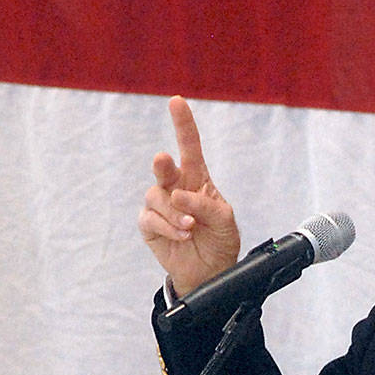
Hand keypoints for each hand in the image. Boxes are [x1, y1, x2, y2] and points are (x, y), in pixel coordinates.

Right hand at [138, 96, 240, 296]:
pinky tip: (182, 235)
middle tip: (164, 161)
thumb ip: (205, 205)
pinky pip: (150, 218)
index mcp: (197, 179)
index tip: (177, 102)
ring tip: (190, 227)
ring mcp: (161, 206)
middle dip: (162, 164)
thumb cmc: (220, 241)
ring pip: (156, 196)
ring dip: (173, 213)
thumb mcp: (225, 220)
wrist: (210, 272)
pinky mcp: (150, 225)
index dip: (183, 124)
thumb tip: (178, 196)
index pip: (189, 147)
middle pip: (163, 167)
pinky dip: (167, 227)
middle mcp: (176, 188)